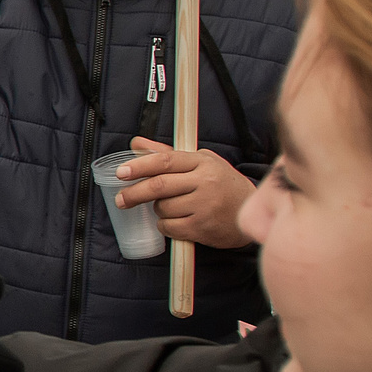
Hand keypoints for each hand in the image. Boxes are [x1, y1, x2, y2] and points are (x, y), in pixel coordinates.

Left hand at [115, 136, 255, 248]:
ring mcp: (204, 206)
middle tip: (121, 200)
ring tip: (171, 207)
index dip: (140, 166)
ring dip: (157, 210)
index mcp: (202, 162)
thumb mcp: (200, 162)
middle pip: (159, 186)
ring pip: (162, 208)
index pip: (165, 161)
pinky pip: (169, 227)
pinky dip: (165, 225)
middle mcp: (204, 182)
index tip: (121, 172)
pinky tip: (177, 221)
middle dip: (134, 193)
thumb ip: (167, 154)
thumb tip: (136, 143)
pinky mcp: (202, 228)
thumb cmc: (222, 184)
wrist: (250, 212)